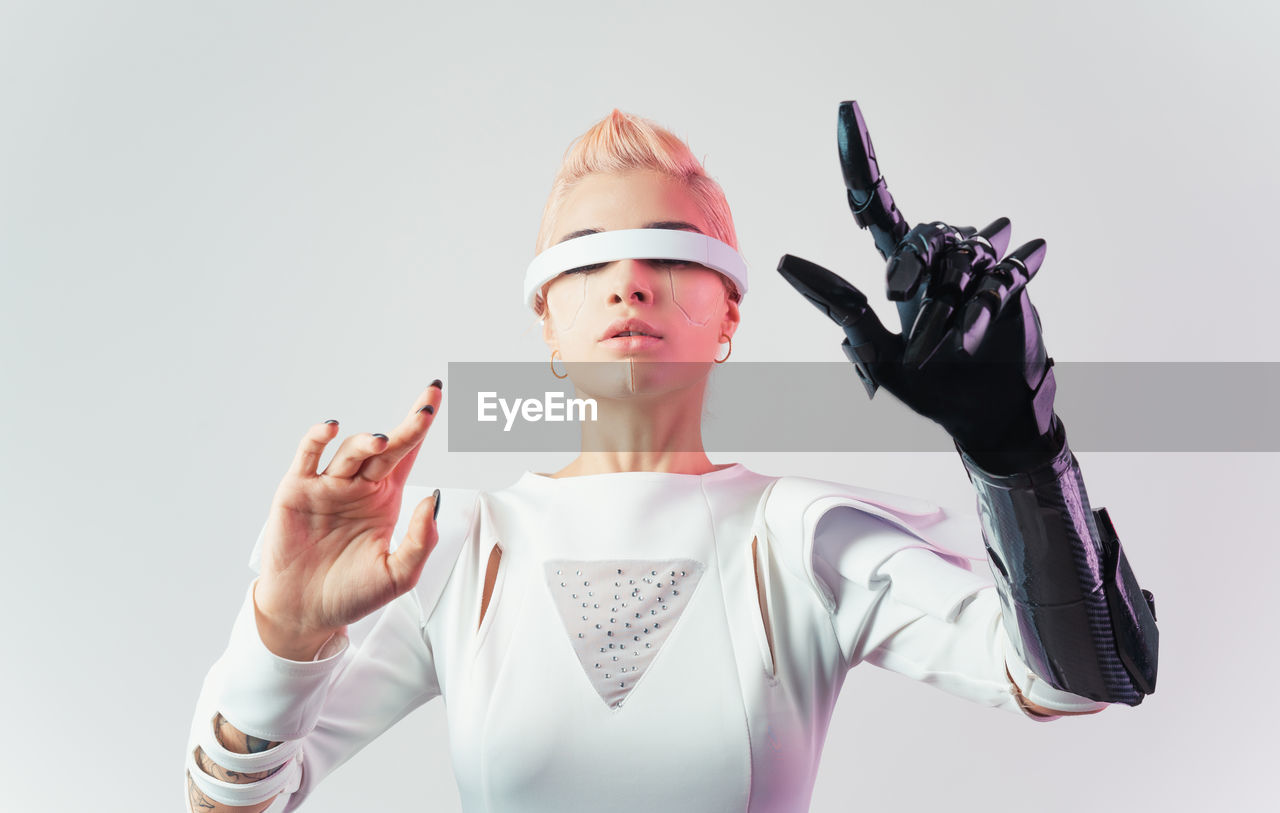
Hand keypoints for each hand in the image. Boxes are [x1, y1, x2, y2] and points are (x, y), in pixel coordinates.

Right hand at [252, 382, 443, 658]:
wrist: (305, 614)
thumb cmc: (351, 595)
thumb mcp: (398, 575)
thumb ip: (420, 540)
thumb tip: (431, 499)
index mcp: (385, 499)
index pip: (408, 453)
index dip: (421, 425)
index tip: (436, 399)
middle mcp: (358, 486)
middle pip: (387, 446)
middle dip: (409, 425)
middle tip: (428, 407)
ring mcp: (327, 485)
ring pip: (352, 451)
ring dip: (367, 441)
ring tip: (382, 442)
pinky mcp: (297, 490)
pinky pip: (309, 456)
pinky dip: (319, 438)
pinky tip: (333, 428)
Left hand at [777, 101, 1059, 471]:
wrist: (985, 416)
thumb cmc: (930, 386)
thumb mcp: (878, 357)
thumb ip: (843, 311)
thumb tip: (784, 264)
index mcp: (902, 272)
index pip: (876, 206)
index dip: (860, 160)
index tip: (845, 111)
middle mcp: (940, 263)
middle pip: (923, 232)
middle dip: (909, 262)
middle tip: (896, 295)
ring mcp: (979, 272)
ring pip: (961, 252)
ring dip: (950, 302)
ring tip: (953, 341)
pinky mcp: (1014, 287)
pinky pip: (1004, 273)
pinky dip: (991, 297)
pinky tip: (992, 306)